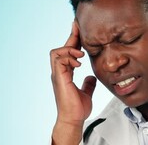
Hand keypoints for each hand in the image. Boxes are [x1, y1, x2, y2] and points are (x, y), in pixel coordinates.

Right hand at [50, 21, 96, 143]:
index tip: (79, 28)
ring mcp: (57, 75)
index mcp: (65, 73)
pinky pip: (59, 61)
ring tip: (81, 54)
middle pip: (61, 48)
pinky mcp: (59, 79)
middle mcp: (59, 72)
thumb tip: (91, 77)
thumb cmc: (77, 109)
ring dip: (69, 49)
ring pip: (56, 52)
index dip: (74, 40)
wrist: (73, 119)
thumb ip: (88, 84)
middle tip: (78, 27)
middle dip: (70, 37)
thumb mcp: (86, 92)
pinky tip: (78, 62)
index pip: (68, 52)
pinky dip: (68, 58)